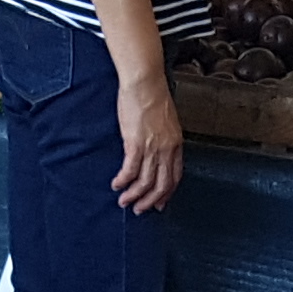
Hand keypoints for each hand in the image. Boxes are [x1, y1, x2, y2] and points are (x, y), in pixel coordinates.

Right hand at [114, 71, 182, 211]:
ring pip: (145, 182)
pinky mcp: (136, 144)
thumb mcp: (166, 120)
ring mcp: (152, 148)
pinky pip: (130, 171)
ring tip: (125, 201)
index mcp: (176, 144)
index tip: (160, 203)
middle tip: (140, 209)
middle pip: (162, 185)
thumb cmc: (153, 94)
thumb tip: (157, 148)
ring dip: (134, 195)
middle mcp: (166, 149)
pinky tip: (117, 184)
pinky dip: (123, 181)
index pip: (174, 176)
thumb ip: (164, 137)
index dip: (167, 193)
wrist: (145, 82)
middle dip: (150, 201)